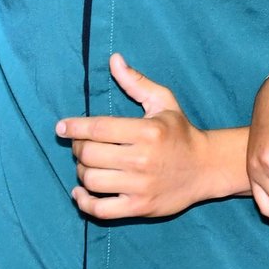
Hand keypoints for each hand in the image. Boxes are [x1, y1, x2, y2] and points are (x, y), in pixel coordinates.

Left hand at [57, 53, 209, 219]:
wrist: (206, 168)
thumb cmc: (180, 133)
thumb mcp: (163, 102)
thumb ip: (136, 82)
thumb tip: (114, 59)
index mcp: (148, 131)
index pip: (99, 128)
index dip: (75, 127)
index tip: (61, 127)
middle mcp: (143, 159)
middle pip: (90, 155)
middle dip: (79, 148)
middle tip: (83, 146)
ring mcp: (140, 185)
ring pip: (91, 180)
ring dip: (81, 172)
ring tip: (88, 166)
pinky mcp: (139, 207)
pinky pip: (100, 209)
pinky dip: (83, 201)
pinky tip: (81, 191)